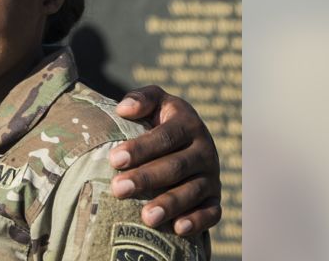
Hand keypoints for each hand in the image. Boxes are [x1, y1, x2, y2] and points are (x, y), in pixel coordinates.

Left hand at [109, 85, 221, 236]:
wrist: (186, 140)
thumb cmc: (159, 119)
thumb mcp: (155, 101)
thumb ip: (141, 98)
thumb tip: (124, 109)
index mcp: (188, 124)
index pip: (165, 137)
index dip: (140, 148)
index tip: (114, 159)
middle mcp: (204, 150)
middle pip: (176, 166)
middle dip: (146, 178)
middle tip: (119, 189)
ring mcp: (211, 176)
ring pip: (193, 191)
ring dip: (169, 204)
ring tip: (145, 216)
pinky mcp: (214, 198)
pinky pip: (212, 212)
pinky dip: (198, 221)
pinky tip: (178, 229)